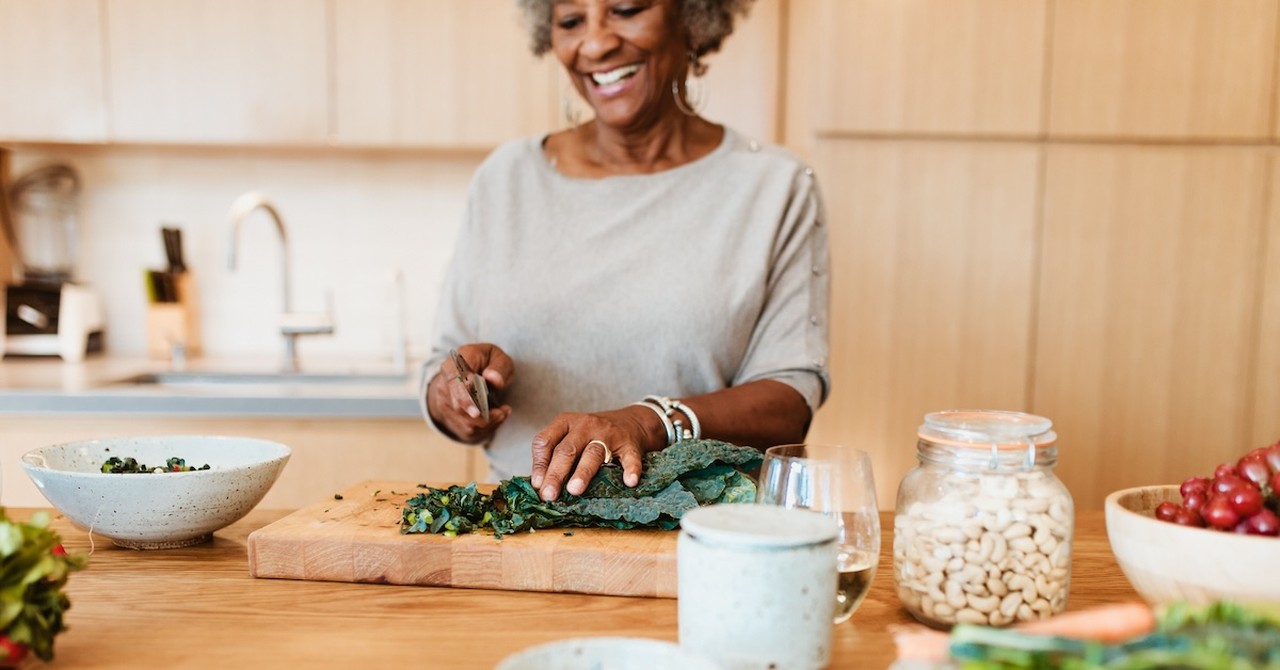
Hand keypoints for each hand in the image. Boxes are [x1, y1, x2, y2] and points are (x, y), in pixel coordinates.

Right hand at [426, 343, 513, 442]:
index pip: (455, 381)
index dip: (465, 398)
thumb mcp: (499, 358)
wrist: (470, 374)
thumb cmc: (487, 363)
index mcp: (455, 363)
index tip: (477, 412)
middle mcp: (444, 383)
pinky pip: (469, 429)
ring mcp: (444, 402)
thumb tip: (494, 379)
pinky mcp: (450, 417)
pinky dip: (487, 427)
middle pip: (458, 407)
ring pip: (465, 422)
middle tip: (502, 413)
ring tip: (502, 412)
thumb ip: (499, 367)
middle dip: (482, 415)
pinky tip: (495, 416)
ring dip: (489, 421)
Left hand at [529, 406, 653, 501]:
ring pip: (593, 453)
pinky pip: (630, 458)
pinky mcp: (629, 444)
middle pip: (567, 450)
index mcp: (566, 422)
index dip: (540, 464)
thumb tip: (539, 487)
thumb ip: (554, 457)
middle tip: (549, 495)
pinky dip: (631, 470)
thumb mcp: (570, 437)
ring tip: (575, 490)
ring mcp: (609, 434)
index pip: (546, 441)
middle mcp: (586, 425)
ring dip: (583, 472)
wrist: (631, 422)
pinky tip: (628, 482)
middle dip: (556, 473)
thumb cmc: (592, 436)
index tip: (537, 485)